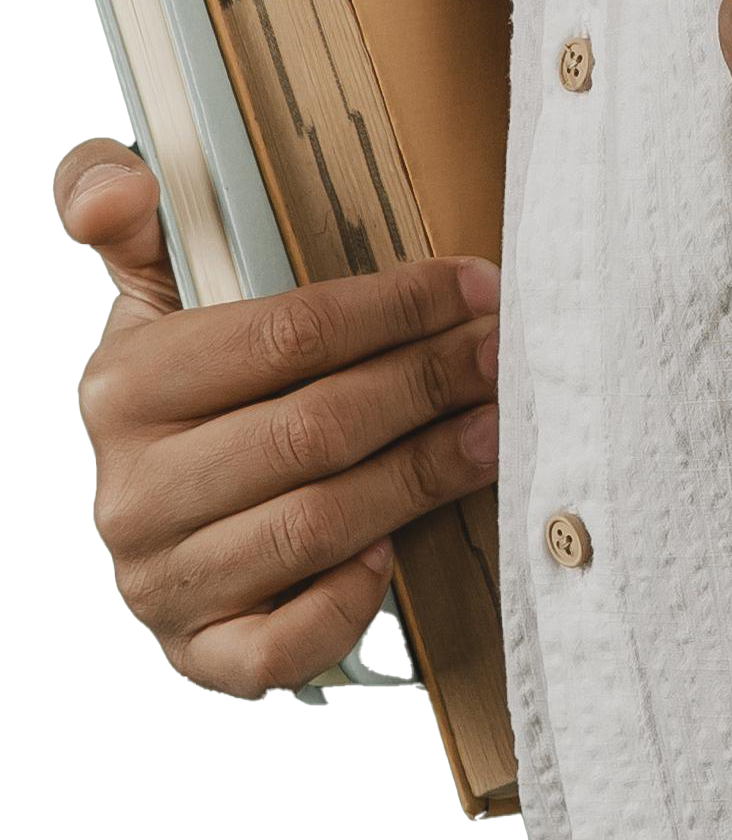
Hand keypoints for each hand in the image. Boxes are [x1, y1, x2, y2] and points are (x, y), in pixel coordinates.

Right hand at [59, 138, 502, 699]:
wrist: (172, 518)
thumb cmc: (197, 387)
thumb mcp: (155, 291)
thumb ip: (129, 218)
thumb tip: (118, 184)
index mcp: (122, 389)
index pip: (283, 336)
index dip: (394, 307)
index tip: (476, 285)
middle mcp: (130, 494)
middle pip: (313, 429)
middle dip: (428, 382)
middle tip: (506, 353)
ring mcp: (161, 582)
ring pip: (316, 526)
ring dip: (422, 475)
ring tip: (495, 430)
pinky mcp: (199, 655)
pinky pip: (280, 647)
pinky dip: (345, 602)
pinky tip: (396, 552)